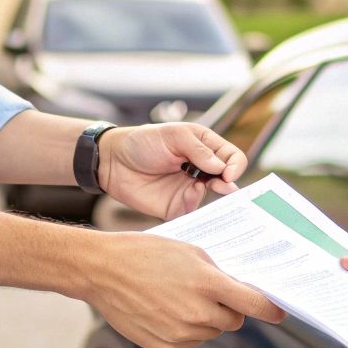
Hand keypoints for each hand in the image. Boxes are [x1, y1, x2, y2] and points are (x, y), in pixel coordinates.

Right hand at [80, 232, 286, 347]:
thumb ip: (218, 274)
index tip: (279, 313)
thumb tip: (239, 291)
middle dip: (226, 309)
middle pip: (232, 322)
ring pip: (209, 333)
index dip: (270, 310)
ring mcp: (180, 334)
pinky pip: (188, 342)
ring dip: (203, 320)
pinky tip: (162, 311)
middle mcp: (197, 313)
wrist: (102, 270)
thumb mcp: (189, 251)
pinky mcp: (164, 347)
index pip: (253, 304)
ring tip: (175, 298)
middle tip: (205, 293)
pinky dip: (182, 331)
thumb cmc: (144, 253)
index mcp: (207, 284)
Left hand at [99, 123, 246, 220]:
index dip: (235, 165)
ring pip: (213, 200)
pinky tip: (187, 194)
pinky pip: (193, 212)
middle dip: (228, 184)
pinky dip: (195, 205)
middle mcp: (201, 170)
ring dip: (210, 196)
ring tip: (197, 187)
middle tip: (222, 185)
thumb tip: (222, 168)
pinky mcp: (176, 207)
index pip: (233, 157)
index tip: (227, 173)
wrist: (112, 161)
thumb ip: (199, 150)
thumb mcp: (173, 135)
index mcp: (204, 148)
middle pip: (227, 181)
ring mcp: (189, 189)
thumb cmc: (143, 142)